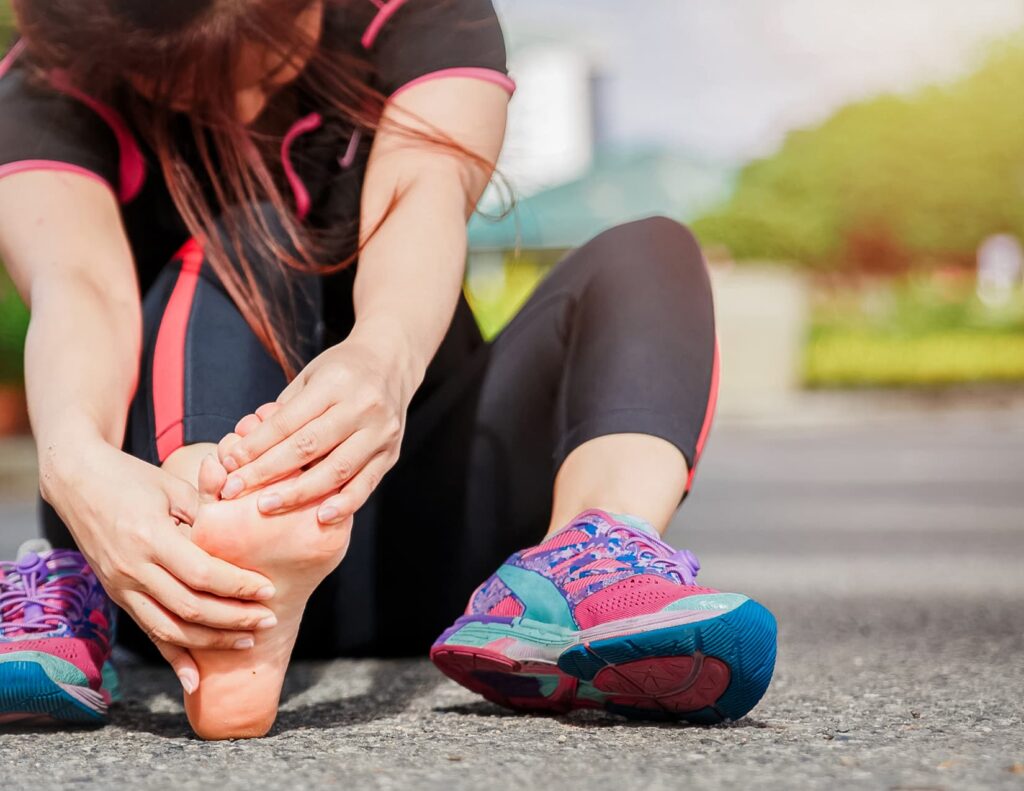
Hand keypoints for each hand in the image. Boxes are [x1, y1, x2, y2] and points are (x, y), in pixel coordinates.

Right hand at [43, 439, 277, 690]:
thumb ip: (207, 514)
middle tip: (268, 620)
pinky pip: (149, 633)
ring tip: (246, 642)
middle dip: (233, 619)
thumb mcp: (173, 488)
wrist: (77, 481)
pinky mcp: (117, 596)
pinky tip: (194, 681)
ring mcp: (121, 586)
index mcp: (151, 538)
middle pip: (190, 607)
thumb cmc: (133, 478)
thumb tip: (246, 535)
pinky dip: (173, 658)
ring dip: (211, 642)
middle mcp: (133, 569)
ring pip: (170, 628)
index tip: (268, 590)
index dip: (238, 586)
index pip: (202, 574)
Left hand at [217, 331, 414, 523]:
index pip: (289, 421)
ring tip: (267, 506)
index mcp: (336, 383)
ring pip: (336, 469)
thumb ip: (284, 411)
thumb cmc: (342, 371)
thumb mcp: (310, 376)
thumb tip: (246, 447)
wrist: (391, 363)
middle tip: (236, 490)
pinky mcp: (390, 453)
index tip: (230, 465)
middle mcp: (362, 407)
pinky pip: (366, 484)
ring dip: (299, 493)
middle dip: (267, 472)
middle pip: (308, 447)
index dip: (256, 445)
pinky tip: (321, 516)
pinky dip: (344, 503)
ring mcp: (380, 432)